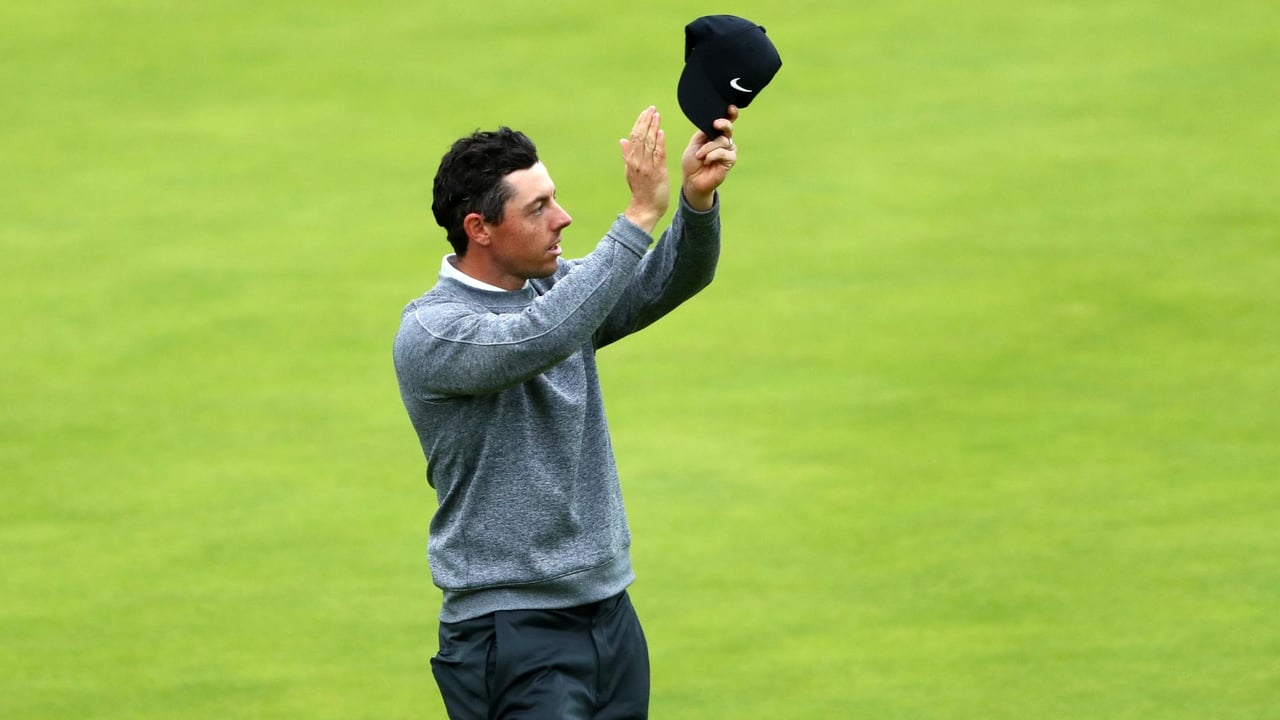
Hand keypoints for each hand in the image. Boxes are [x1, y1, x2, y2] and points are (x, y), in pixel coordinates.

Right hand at [619, 106, 669, 233]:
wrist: (644, 209)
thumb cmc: (640, 191)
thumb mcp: (631, 171)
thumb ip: (627, 155)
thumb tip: (622, 140)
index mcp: (631, 160)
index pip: (634, 137)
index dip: (640, 123)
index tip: (646, 112)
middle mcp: (637, 162)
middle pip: (640, 137)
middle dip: (646, 121)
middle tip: (652, 109)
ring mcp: (647, 168)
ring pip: (648, 143)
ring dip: (653, 128)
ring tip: (657, 115)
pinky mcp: (657, 173)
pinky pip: (658, 155)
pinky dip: (659, 143)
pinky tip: (661, 132)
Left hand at [681, 105, 739, 210]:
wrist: (692, 180)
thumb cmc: (692, 162)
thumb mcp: (695, 142)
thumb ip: (704, 131)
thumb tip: (713, 122)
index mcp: (715, 134)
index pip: (726, 121)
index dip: (731, 113)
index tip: (730, 107)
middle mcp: (724, 141)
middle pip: (728, 128)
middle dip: (723, 124)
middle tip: (716, 124)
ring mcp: (728, 151)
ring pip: (723, 141)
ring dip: (709, 147)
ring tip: (700, 156)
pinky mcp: (730, 161)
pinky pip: (724, 153)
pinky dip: (713, 155)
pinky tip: (706, 161)